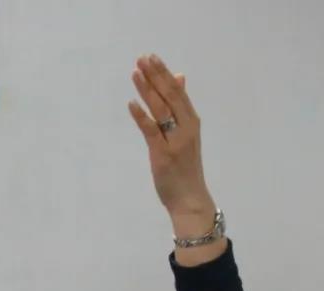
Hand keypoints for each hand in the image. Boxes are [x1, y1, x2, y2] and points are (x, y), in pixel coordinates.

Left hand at [128, 54, 215, 231]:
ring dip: (147, 90)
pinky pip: (152, 132)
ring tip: (135, 73)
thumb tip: (179, 79)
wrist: (190, 200)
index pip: (178, 92)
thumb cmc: (186, 169)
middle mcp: (186, 128)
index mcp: (192, 122)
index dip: (165, 74)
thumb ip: (180, 109)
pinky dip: (142, 117)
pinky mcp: (163, 155)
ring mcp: (175, 141)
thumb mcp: (186, 135)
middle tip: (142, 58)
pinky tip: (132, 104)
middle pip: (170, 97)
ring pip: (161, 110)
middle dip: (156, 76)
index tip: (152, 57)